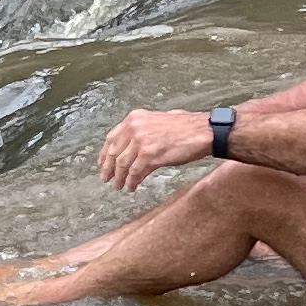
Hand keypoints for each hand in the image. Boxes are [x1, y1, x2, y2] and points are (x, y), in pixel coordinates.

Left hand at [97, 107, 212, 191]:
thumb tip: (131, 146)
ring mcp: (142, 142)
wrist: (203, 131)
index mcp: (135, 118)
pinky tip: (131, 186)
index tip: (101, 163)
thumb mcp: (157, 121)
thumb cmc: (186, 127)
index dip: (104, 153)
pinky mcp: (151, 156)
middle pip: (113, 153)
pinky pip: (135, 172)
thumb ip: (142, 130)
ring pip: (122, 164)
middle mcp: (135, 128)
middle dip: (108, 168)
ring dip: (119, 178)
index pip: (111, 138)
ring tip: (119, 186)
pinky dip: (131, 181)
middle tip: (106, 179)